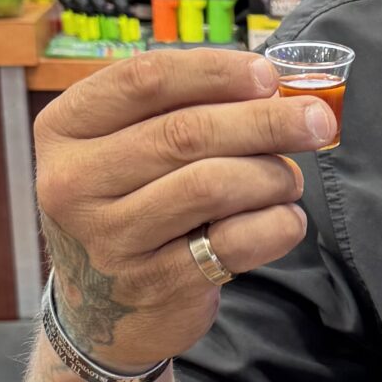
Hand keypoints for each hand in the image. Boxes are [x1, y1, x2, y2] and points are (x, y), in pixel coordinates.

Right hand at [33, 49, 335, 367]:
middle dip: (266, 121)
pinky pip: (235, 242)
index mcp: (64, 129)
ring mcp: (110, 239)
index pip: (144, 80)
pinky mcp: (153, 285)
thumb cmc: (128, 205)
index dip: (215, 71)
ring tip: (289, 178)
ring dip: (271, 175)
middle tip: (318, 121)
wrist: (102, 311)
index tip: (268, 75)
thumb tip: (272, 84)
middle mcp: (73, 183)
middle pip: (186, 133)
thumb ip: (182, 111)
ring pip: (212, 185)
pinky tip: (286, 218)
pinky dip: (276, 224)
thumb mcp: (125, 149)